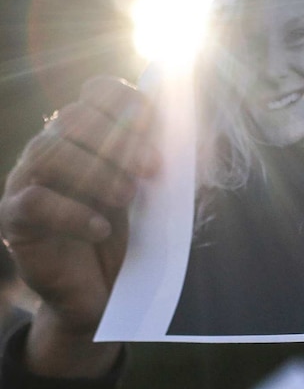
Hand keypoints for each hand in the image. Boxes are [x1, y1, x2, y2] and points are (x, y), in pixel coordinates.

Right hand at [0, 77, 158, 374]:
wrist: (103, 295)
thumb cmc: (131, 240)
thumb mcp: (155, 198)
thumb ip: (167, 166)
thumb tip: (200, 139)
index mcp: (89, 137)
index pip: (97, 93)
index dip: (125, 99)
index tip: (154, 124)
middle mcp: (53, 150)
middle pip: (73, 117)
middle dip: (118, 138)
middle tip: (151, 169)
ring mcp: (27, 181)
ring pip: (50, 152)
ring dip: (97, 171)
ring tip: (126, 198)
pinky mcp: (16, 220)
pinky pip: (36, 202)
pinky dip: (73, 212)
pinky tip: (100, 228)